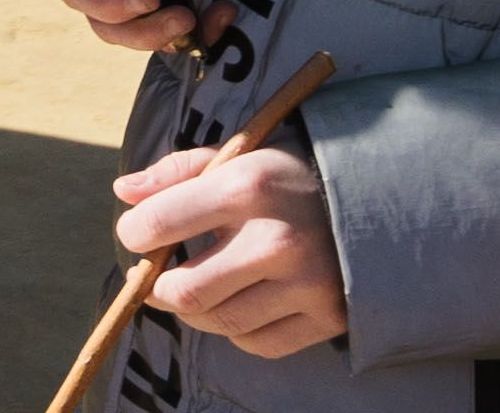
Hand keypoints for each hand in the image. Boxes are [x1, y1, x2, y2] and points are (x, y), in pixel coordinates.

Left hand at [117, 142, 347, 356]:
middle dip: (157, 288)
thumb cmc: (288, 176)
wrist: (376, 200)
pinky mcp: (327, 317)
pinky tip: (241, 302)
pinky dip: (238, 330)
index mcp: (247, 187)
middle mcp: (277, 240)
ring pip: (220, 323)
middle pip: (185, 292)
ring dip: (194, 311)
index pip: (160, 223)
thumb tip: (123, 193)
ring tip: (196, 287)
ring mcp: (306, 284)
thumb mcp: (237, 155)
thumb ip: (176, 172)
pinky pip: (258, 344)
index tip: (137, 234)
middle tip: (158, 277)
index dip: (134, 233)